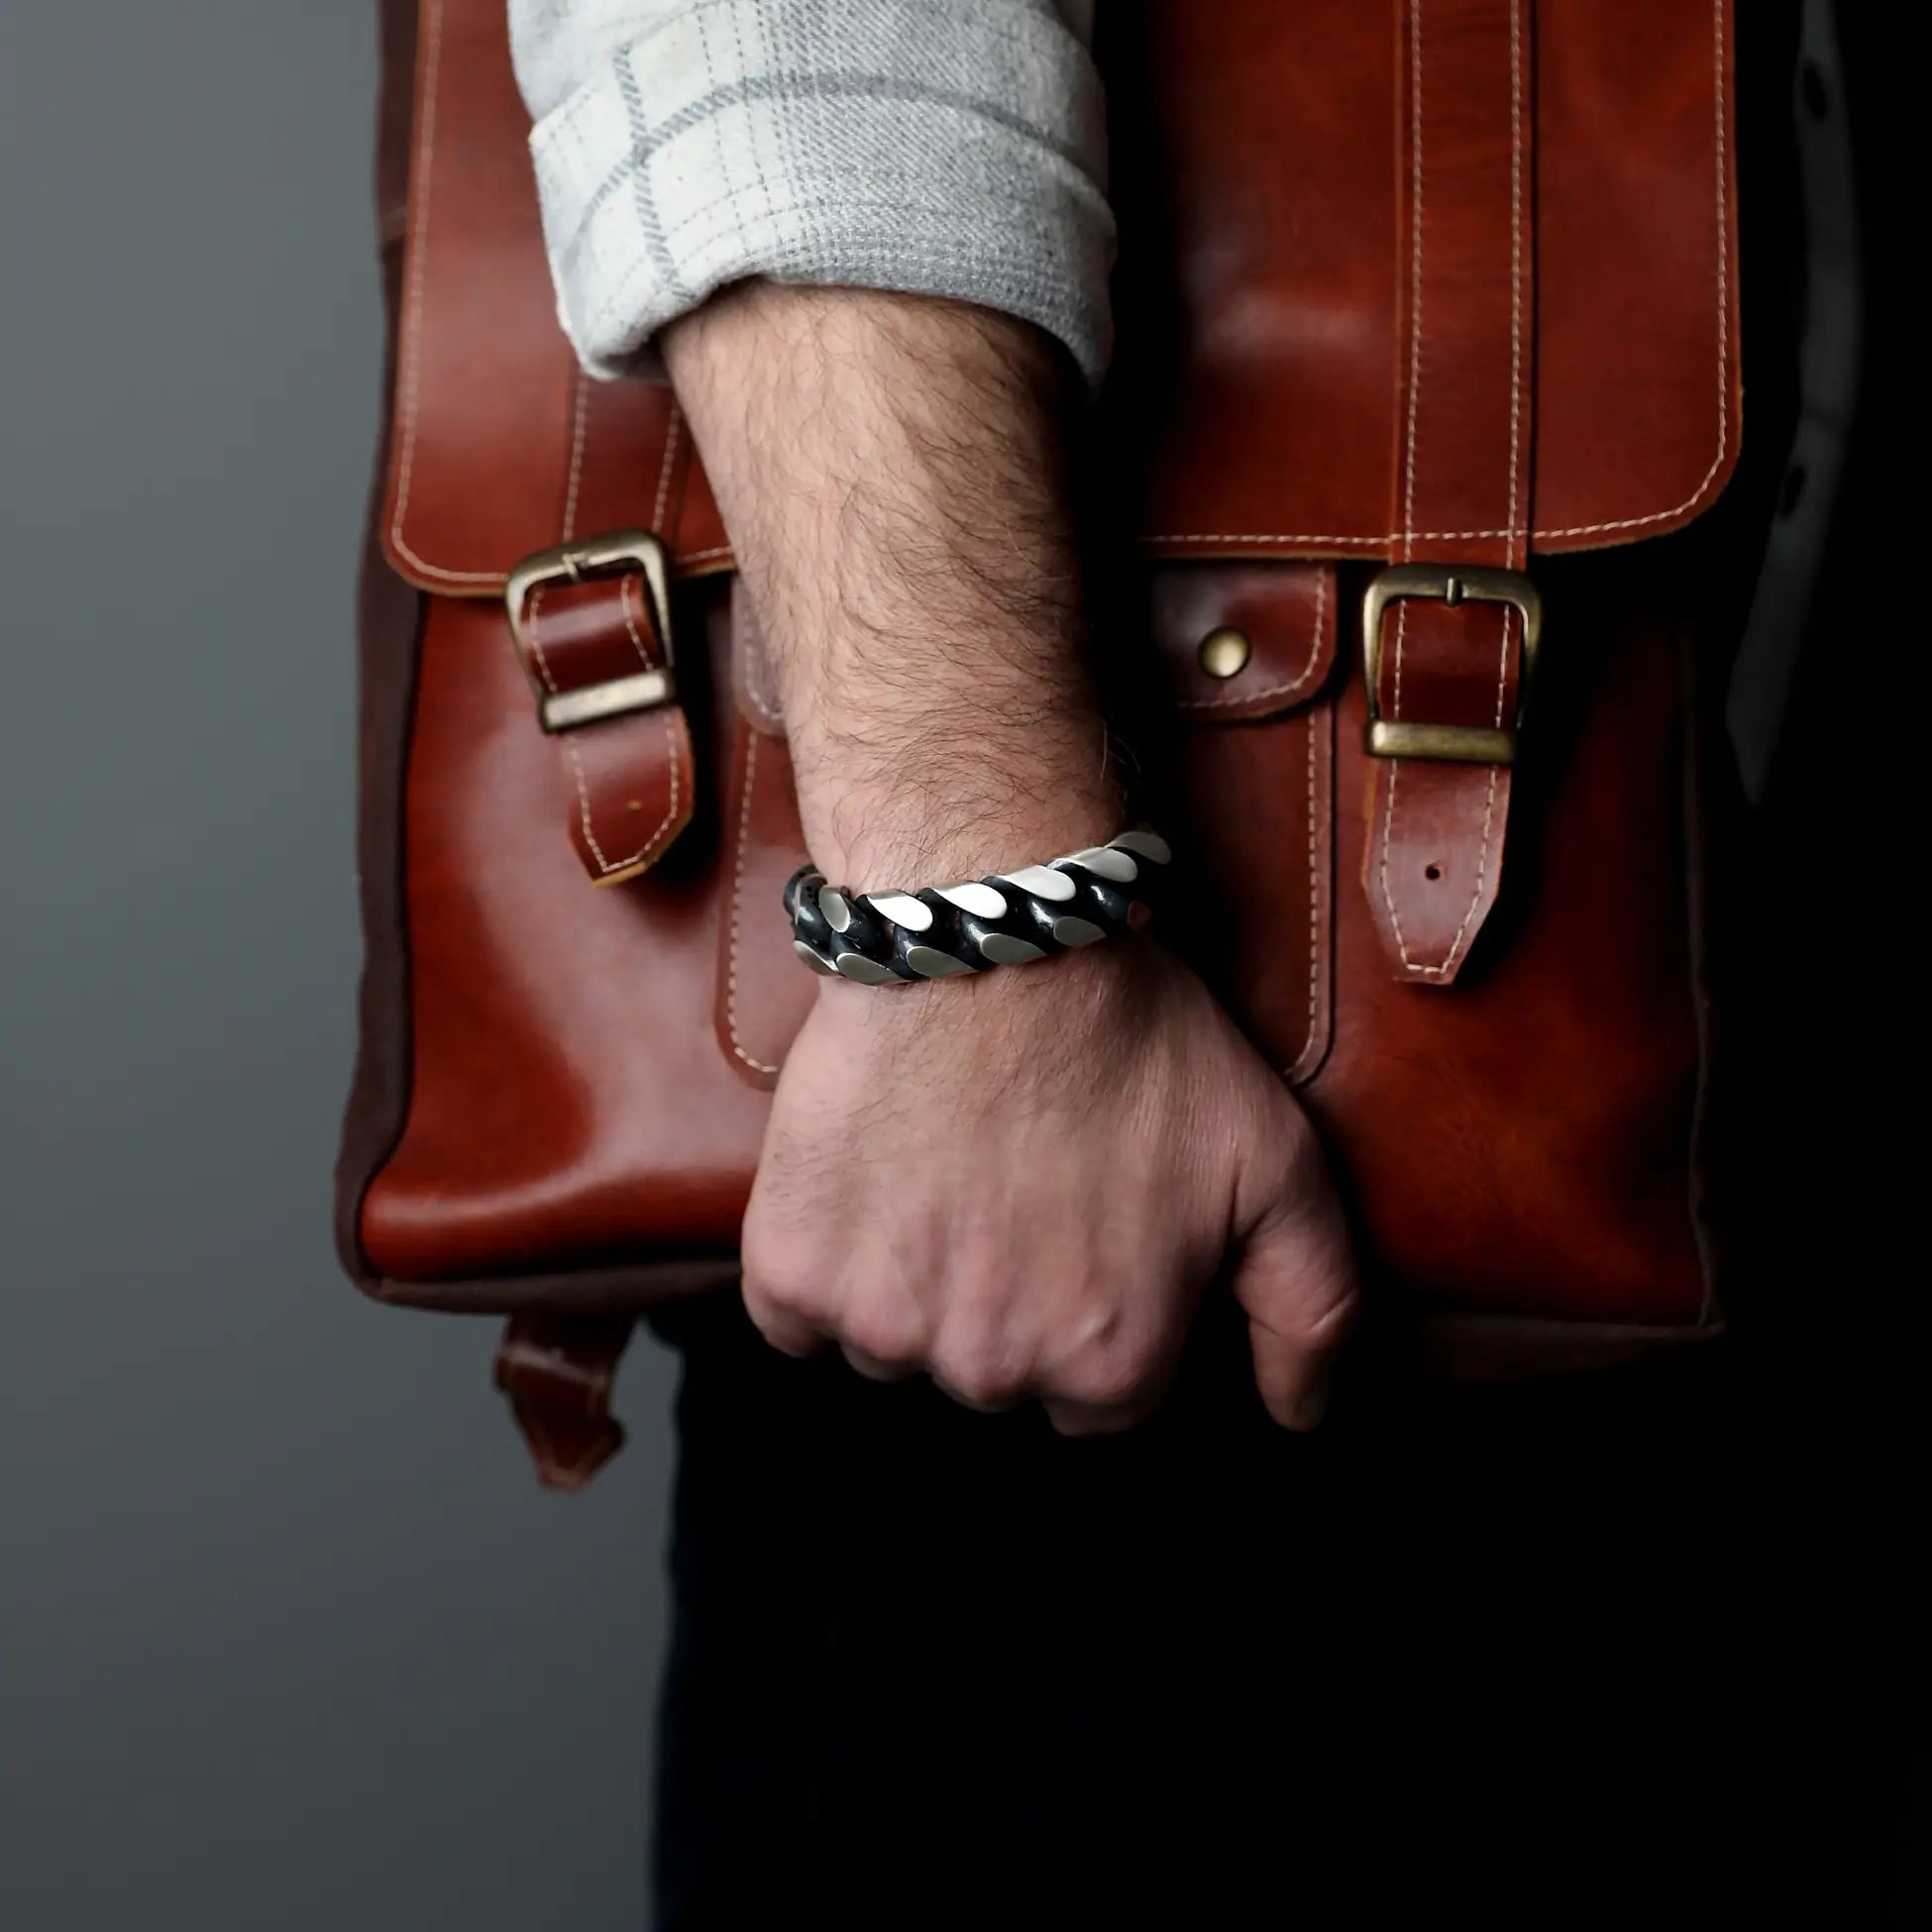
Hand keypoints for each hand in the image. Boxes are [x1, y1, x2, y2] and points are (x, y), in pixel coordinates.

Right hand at [741, 939, 1356, 1432]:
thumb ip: (1311, 1309)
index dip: (1100, 1305)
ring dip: (913, 1282)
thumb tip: (1301, 1419)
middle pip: (997, 1375)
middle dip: (1009, 1300)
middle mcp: (993, 1372)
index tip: (1088, 1224)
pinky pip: (799, 1313)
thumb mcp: (1278, 1164)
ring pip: (896, 1345)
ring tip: (943, 1166)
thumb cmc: (1138, 1042)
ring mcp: (883, 1326)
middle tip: (1018, 1179)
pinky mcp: (793, 1270)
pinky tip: (870, 1181)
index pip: (1101, 1396)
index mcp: (1110, 1365)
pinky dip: (823, 1262)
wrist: (994, 939)